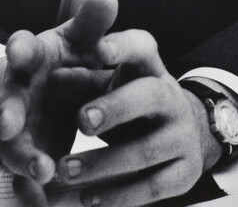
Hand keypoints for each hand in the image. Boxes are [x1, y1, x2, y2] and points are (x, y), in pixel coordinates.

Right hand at [0, 0, 117, 186]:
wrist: (49, 90)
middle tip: (9, 124)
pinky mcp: (27, 153)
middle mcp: (18, 90)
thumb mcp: (79, 38)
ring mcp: (18, 125)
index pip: (20, 47)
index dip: (18, 48)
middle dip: (6, 111)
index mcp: (31, 56)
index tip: (18, 48)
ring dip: (24, 156)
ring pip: (13, 143)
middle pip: (6, 100)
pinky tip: (45, 197)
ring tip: (43, 170)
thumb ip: (92, 21)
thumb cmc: (67, 58)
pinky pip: (25, 174)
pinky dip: (33, 187)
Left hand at [51, 30, 223, 206]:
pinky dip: (117, 196)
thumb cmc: (129, 101)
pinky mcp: (185, 172)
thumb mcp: (109, 85)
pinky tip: (87, 199)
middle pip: (149, 96)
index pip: (142, 47)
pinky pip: (151, 188)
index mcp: (150, 67)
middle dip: (115, 108)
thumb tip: (52, 78)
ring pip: (144, 150)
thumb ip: (83, 81)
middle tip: (81, 120)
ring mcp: (183, 135)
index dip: (123, 47)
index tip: (100, 49)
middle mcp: (171, 97)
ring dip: (102, 164)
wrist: (181, 133)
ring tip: (65, 171)